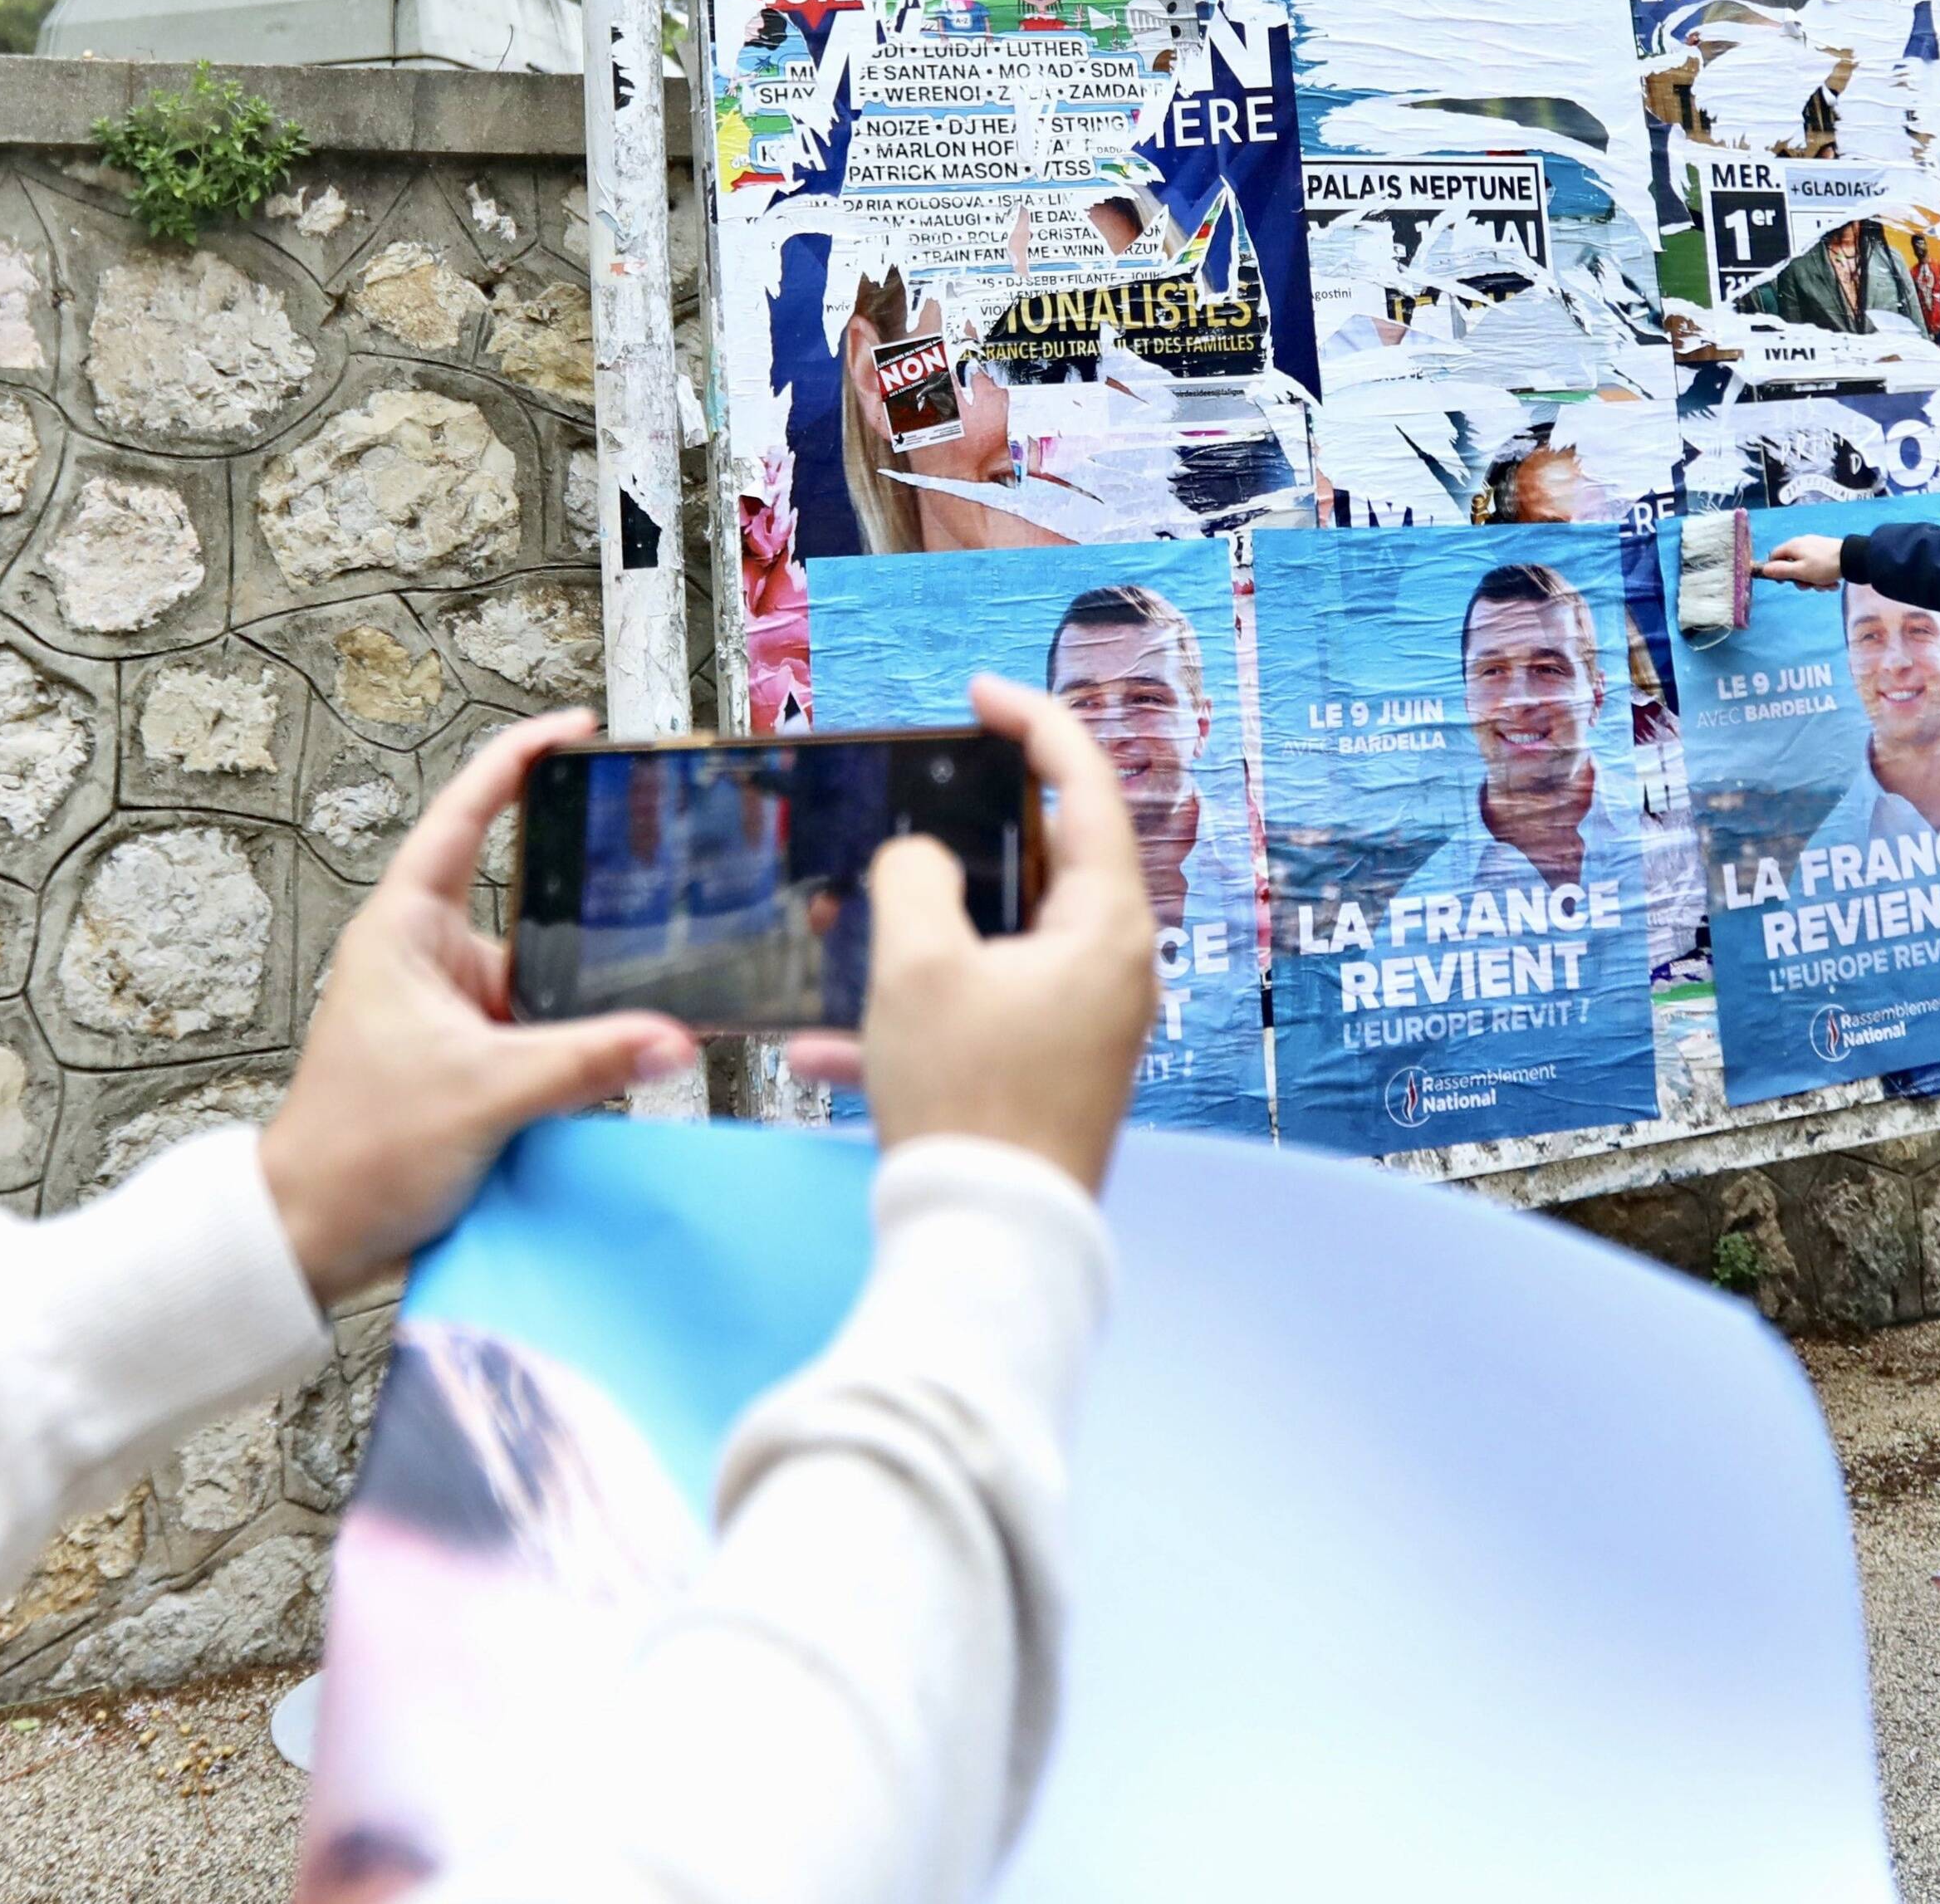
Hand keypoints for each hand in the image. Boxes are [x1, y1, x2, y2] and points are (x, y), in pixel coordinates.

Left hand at [257, 708, 693, 1305]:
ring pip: (541, 974)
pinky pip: (539, 1029)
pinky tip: (624, 1048)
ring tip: (652, 983)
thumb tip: (671, 1039)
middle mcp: (426, 958)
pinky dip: (578, 1037)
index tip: (575, 730)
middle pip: (524, 899)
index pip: (466, 816)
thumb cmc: (355, 1151)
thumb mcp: (482, 1095)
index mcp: (405, 930)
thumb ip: (583, 1063)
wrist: (312, 1236)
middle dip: (587, 898)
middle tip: (659, 868)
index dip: (519, 762)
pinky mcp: (467, 1060)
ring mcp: (448, 1011)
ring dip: (586, 987)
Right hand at [784, 675, 1158, 1194]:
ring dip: (919, 938)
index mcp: (1106, 925)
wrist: (988, 1245)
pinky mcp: (1048, 1077)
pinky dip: (913, 1019)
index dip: (1035, 723)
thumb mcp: (918, 965)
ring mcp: (1083, 1028)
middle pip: (1044, 866)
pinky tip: (827, 1051)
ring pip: (996, 947)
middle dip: (962, 840)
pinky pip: (977, 1020)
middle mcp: (1111, 971)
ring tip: (847, 931)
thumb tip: (921, 864)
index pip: (1087, 787)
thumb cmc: (968, 1098)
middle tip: (915, 804)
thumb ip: (915, 879)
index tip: (980, 693)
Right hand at [1755, 535, 1844, 589]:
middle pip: (1792, 564)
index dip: (1776, 570)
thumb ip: (1781, 571)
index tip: (1784, 582)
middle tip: (1810, 587)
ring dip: (1814, 581)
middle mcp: (1802, 544)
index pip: (1774, 557)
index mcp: (1793, 546)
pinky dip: (1823, 576)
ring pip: (1807, 568)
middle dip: (1800, 579)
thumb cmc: (1824, 566)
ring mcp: (1815, 547)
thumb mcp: (1800, 572)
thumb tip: (1764, 570)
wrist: (1854, 559)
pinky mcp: (1827, 551)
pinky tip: (1833, 582)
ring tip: (1826, 586)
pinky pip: (1818, 566)